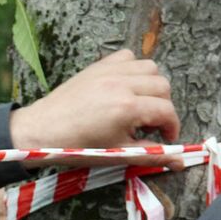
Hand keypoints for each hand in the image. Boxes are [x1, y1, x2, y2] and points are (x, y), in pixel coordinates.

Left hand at [9, 49, 182, 168]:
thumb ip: (150, 155)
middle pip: (163, 87)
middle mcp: (121, 83)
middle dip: (163, 107)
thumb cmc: (76, 146)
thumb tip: (179, 162)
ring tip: (140, 105)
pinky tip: (126, 87)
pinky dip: (133, 69)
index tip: (166, 138)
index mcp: (126, 107)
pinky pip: (128, 57)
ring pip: (150, 68)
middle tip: (150, 125)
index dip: (172, 127)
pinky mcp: (98, 66)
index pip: (166, 111)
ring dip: (152, 86)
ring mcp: (109, 71)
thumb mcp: (116, 154)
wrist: (41, 131)